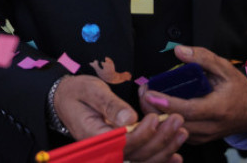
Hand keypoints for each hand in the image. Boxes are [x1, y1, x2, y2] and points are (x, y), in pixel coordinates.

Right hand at [54, 75, 185, 162]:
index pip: (123, 143)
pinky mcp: (121, 150)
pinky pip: (142, 159)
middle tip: (177, 121)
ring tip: (180, 131)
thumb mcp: (91, 90)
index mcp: (93, 136)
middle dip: (161, 140)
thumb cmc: (77, 92)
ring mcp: (113, 152)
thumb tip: (130, 119)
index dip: (143, 134)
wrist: (65, 100)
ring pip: (143, 160)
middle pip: (138, 154)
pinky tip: (176, 156)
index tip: (155, 118)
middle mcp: (104, 150)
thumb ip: (110, 105)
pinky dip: (160, 159)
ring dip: (165, 148)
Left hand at [140, 45, 246, 143]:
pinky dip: (165, 123)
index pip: (190, 110)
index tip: (150, 94)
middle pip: (178, 123)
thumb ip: (202, 58)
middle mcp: (212, 126)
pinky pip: (179, 134)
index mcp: (219, 108)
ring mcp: (206, 135)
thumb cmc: (238, 89)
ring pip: (175, 131)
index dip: (168, 104)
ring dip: (158, 116)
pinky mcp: (200, 139)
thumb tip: (179, 51)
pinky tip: (156, 109)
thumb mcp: (225, 68)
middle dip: (155, 110)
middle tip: (142, 92)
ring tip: (146, 98)